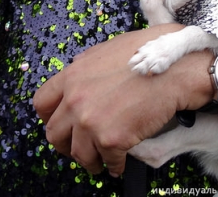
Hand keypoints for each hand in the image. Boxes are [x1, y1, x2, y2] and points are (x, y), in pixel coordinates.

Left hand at [33, 25, 212, 176]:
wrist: (176, 68)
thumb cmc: (149, 54)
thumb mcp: (107, 51)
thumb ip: (87, 68)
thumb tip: (78, 80)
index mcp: (72, 75)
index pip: (41, 104)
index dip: (49, 118)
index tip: (60, 125)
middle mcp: (75, 99)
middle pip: (54, 134)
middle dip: (66, 145)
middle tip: (77, 147)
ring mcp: (90, 120)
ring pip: (78, 154)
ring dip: (89, 160)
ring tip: (99, 162)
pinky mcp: (110, 139)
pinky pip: (107, 162)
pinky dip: (114, 166)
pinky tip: (119, 164)